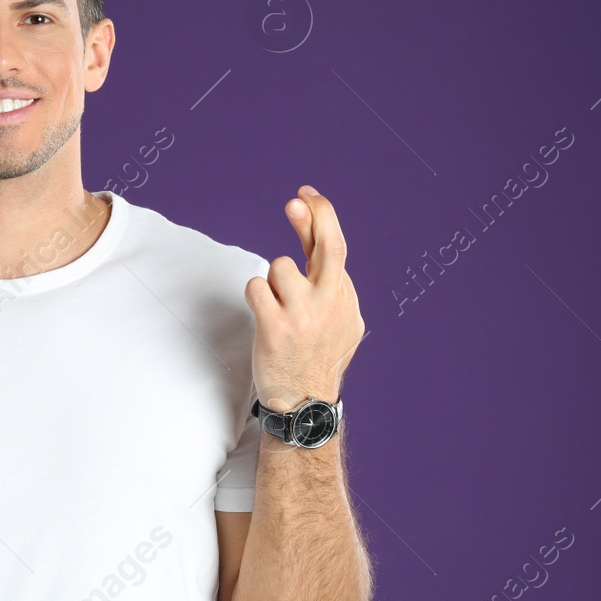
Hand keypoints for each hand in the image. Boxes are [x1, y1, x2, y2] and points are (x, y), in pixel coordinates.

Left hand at [244, 185, 365, 412]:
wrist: (304, 404)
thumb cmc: (316, 357)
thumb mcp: (338, 320)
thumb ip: (329, 282)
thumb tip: (315, 232)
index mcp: (344, 298)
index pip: (335, 246)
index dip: (321, 216)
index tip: (305, 196)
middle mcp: (330, 303)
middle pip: (327, 245)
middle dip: (312, 217)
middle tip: (294, 202)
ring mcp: (304, 315)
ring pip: (279, 266)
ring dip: (272, 281)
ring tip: (278, 309)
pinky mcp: (275, 327)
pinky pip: (256, 286)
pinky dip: (256, 295)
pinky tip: (264, 315)